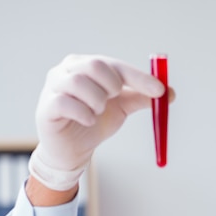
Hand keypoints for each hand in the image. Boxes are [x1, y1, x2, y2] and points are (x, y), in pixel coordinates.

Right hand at [29, 54, 168, 190]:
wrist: (72, 151)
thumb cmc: (94, 122)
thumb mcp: (122, 108)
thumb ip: (141, 98)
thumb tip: (170, 92)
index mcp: (88, 65)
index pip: (115, 64)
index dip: (138, 77)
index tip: (159, 91)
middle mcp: (69, 70)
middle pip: (94, 65)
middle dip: (112, 86)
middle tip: (115, 101)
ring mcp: (54, 86)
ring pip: (79, 83)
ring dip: (97, 102)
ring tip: (96, 113)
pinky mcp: (46, 106)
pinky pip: (66, 103)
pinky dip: (83, 114)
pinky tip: (87, 121)